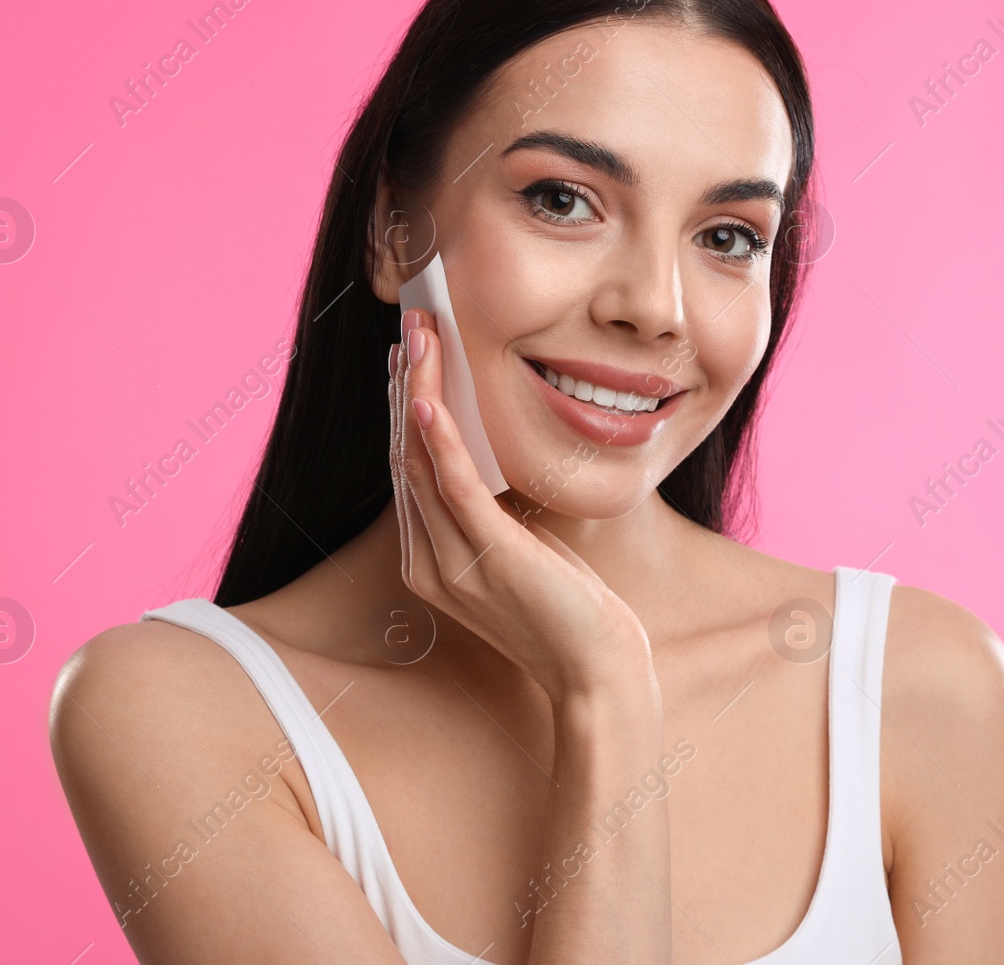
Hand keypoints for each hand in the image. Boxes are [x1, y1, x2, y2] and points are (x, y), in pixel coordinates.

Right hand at [389, 309, 655, 703]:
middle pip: (405, 456)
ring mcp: (452, 563)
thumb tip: (494, 465)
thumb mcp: (523, 553)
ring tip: (417, 339)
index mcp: (433, 560)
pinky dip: (437, 440)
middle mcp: (429, 561)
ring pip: (420, 461)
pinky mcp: (487, 557)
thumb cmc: (571, 614)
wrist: (599, 675)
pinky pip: (452, 487)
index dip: (404, 408)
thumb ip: (495, 516)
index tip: (411, 356)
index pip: (410, 469)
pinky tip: (425, 400)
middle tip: (410, 327)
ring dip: (416, 392)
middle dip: (404, 386)